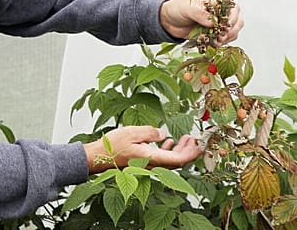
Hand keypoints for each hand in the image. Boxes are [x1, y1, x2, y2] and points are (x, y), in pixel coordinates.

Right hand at [82, 126, 201, 172]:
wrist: (98, 157)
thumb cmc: (112, 146)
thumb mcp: (132, 132)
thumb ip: (150, 132)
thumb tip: (163, 134)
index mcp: (152, 158)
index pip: (179, 159)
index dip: (191, 153)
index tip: (198, 145)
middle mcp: (152, 165)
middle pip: (177, 162)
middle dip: (188, 151)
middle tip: (194, 140)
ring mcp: (148, 165)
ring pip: (170, 160)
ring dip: (179, 150)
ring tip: (184, 139)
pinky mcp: (143, 163)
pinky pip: (161, 159)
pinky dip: (168, 151)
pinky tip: (168, 142)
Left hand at [159, 0, 242, 44]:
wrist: (168, 20)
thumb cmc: (177, 9)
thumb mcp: (187, 8)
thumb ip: (200, 13)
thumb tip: (212, 22)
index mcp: (216, 2)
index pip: (233, 7)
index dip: (233, 17)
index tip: (227, 26)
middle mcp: (220, 13)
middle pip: (237, 20)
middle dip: (232, 29)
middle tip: (222, 36)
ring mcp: (218, 25)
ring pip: (233, 32)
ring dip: (228, 38)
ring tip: (218, 41)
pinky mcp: (214, 35)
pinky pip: (224, 40)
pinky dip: (221, 43)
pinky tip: (214, 44)